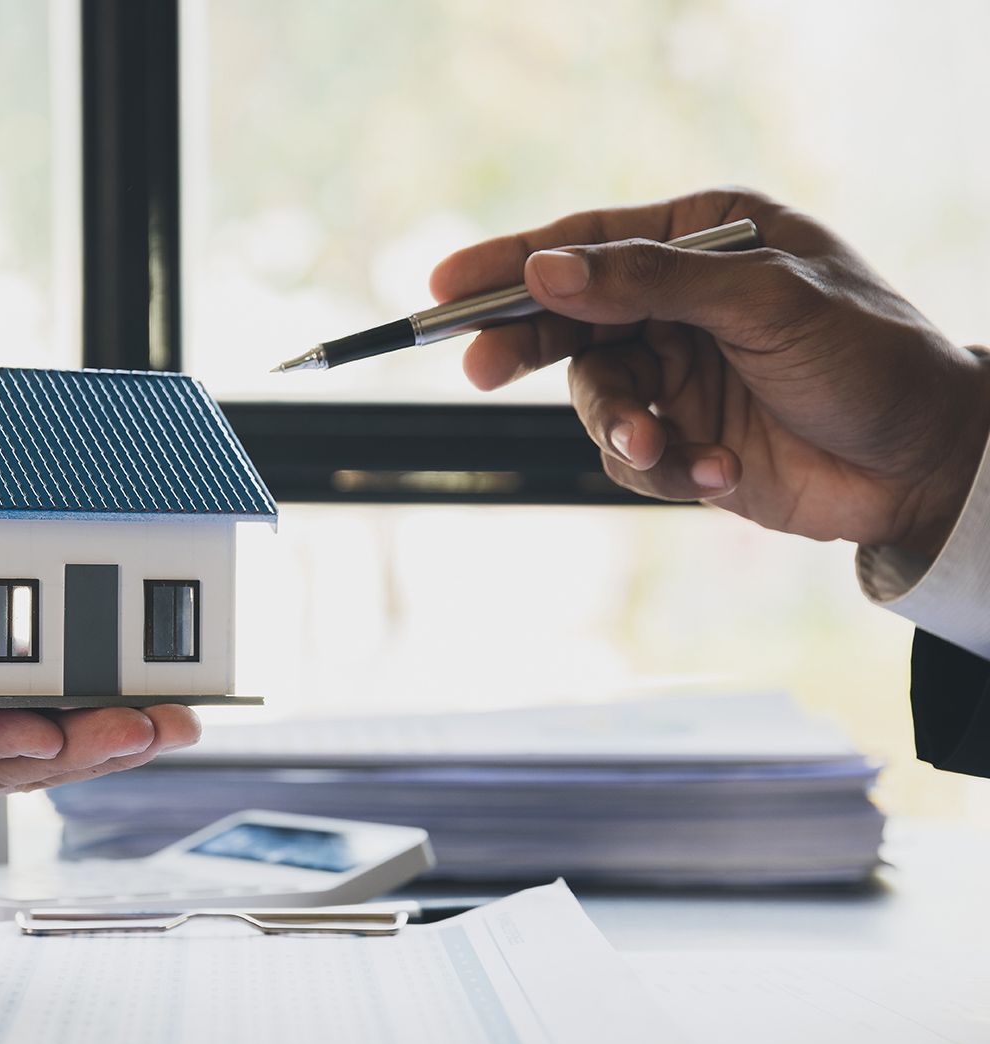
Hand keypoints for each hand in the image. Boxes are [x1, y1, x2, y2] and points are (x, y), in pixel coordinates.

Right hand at [432, 187, 989, 556]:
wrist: (929, 467)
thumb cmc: (869, 359)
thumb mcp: (762, 302)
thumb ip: (649, 284)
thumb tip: (547, 272)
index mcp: (704, 239)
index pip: (587, 243)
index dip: (512, 263)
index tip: (446, 285)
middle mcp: (682, 302)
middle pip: (567, 318)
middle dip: (526, 347)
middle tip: (479, 367)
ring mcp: (680, 373)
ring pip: (593, 397)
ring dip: (619, 426)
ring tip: (658, 446)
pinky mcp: (684, 440)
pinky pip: (630, 457)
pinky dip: (665, 468)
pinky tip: (718, 471)